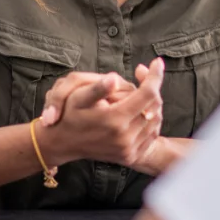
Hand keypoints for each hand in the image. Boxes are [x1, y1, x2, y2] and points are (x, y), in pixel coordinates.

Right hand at [38, 58, 164, 168]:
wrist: (63, 143)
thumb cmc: (69, 115)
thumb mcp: (77, 97)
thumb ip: (97, 88)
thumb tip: (114, 79)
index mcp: (114, 120)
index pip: (147, 93)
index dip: (154, 75)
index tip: (157, 62)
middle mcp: (125, 137)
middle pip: (154, 106)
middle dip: (152, 87)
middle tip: (142, 75)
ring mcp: (128, 149)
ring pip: (156, 120)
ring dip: (152, 103)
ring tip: (140, 92)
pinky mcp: (130, 156)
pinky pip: (151, 135)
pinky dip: (151, 120)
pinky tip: (140, 110)